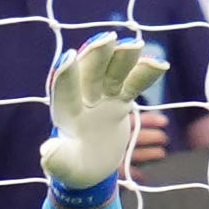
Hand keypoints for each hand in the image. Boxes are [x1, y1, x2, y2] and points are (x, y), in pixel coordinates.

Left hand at [42, 34, 161, 188]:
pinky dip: (146, 75)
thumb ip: (57, 159)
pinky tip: (161, 64)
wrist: (89, 167)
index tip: (69, 56)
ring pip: (113, 73)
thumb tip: (47, 150)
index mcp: (64, 113)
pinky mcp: (119, 102)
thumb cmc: (72, 169)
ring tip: (136, 45)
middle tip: (108, 39)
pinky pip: (134, 84)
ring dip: (123, 58)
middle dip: (98, 56)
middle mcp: (82, 99)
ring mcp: (102, 98)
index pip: (63, 90)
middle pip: (89, 73)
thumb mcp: (64, 168)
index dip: (66, 75)